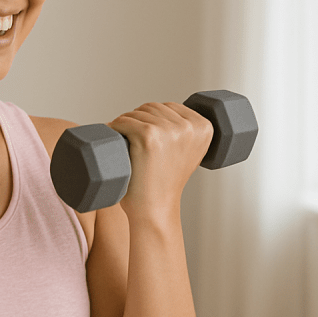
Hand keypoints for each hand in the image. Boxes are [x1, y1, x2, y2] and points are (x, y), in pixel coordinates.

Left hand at [108, 102, 213, 222]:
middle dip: (138, 120)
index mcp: (204, 128)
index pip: (171, 106)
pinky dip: (114, 127)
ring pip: (137, 113)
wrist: (155, 210)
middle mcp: (190, 127)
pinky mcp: (148, 136)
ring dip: (125, 124)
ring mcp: (169, 131)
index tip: (146, 135)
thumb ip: (187, 133)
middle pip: (153, 107)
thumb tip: (168, 112)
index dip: (154, 117)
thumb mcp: (188, 153)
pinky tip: (113, 138)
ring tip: (123, 143)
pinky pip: (124, 121)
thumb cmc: (165, 183)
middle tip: (130, 141)